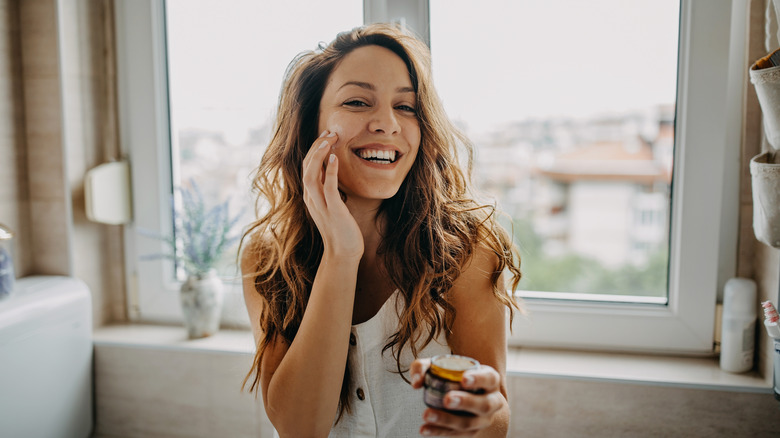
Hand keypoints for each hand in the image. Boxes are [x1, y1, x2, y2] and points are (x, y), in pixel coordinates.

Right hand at [301, 130, 362, 258]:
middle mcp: (311, 199)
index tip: (326, 135)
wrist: (344, 253)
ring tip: (329, 139)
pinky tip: (334, 158)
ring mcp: (320, 205)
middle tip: (329, 132)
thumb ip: (329, 189)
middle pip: (306, 166)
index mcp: (311, 196)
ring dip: (319, 155)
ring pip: (311, 174)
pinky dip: (329, 171)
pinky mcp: (332, 211)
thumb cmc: (341, 229)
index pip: (307, 167)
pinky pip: (327, 188)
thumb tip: (331, 171)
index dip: (315, 149)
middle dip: (316, 147)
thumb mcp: (332, 205)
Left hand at [411, 358, 505, 435]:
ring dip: (447, 420)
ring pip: (469, 423)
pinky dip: (438, 431)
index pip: (489, 378)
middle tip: (447, 399)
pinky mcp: (471, 433)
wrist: (469, 398)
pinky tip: (424, 429)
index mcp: (490, 380)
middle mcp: (491, 401)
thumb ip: (425, 366)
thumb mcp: (443, 366)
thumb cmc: (455, 377)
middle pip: (483, 405)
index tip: (464, 379)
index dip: (478, 379)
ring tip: (427, 414)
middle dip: (465, 402)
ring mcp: (483, 420)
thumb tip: (417, 381)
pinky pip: (456, 435)